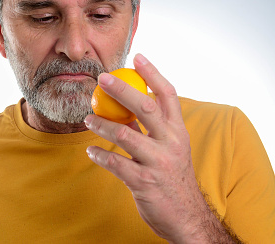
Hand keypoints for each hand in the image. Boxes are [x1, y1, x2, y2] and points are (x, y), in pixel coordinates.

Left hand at [85, 54, 235, 242]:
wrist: (186, 217)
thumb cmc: (172, 176)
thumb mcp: (170, 147)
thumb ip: (151, 127)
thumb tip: (126, 104)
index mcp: (178, 130)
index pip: (168, 94)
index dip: (153, 73)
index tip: (137, 57)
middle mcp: (172, 142)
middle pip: (145, 106)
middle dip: (121, 89)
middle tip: (101, 78)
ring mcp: (159, 162)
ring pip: (125, 134)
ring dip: (101, 124)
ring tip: (87, 119)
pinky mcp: (145, 181)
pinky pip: (115, 163)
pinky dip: (99, 154)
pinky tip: (91, 151)